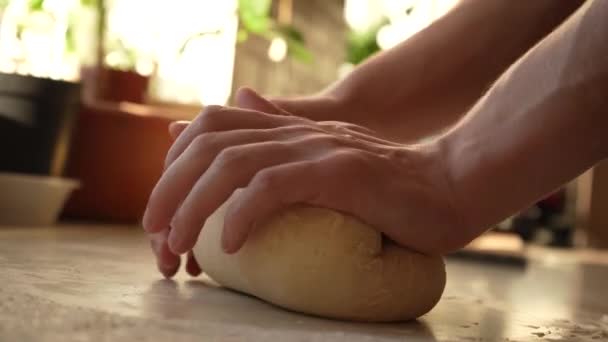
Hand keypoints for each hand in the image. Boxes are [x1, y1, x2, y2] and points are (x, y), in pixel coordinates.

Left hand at [143, 89, 467, 267]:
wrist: (451, 183)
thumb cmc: (390, 185)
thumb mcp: (327, 154)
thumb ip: (281, 135)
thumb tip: (239, 103)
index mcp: (288, 129)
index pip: (209, 128)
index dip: (175, 165)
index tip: (164, 210)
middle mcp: (296, 132)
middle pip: (207, 144)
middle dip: (168, 189)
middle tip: (155, 235)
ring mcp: (316, 148)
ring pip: (230, 164)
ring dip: (192, 206)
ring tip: (178, 245)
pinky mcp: (339, 172)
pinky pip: (273, 186)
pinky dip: (242, 214)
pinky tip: (230, 244)